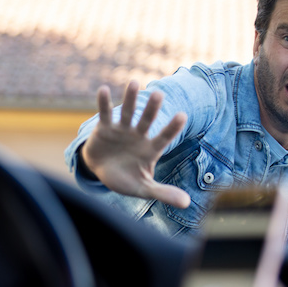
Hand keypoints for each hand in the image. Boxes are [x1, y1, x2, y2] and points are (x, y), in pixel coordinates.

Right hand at [81, 81, 189, 207]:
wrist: (101, 172)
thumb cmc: (125, 178)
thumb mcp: (143, 189)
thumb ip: (163, 193)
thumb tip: (187, 203)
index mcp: (150, 149)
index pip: (163, 137)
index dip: (171, 127)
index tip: (182, 115)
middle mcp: (138, 136)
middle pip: (146, 120)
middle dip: (152, 108)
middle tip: (159, 94)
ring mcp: (122, 130)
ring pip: (127, 112)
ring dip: (130, 98)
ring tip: (133, 82)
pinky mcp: (105, 128)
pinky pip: (105, 113)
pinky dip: (103, 102)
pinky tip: (103, 89)